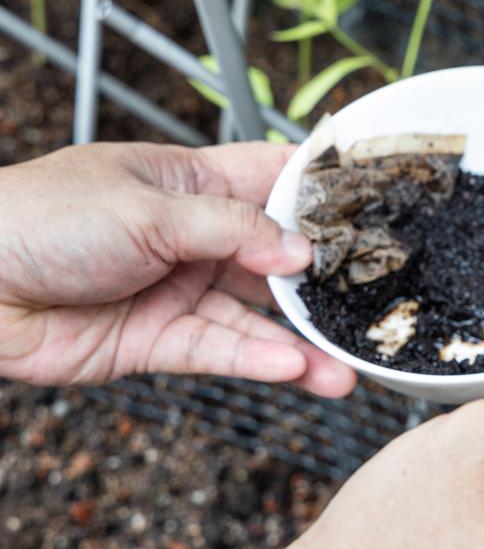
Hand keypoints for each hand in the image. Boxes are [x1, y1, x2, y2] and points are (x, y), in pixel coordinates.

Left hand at [0, 142, 354, 395]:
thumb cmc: (42, 217)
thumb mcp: (149, 209)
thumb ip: (232, 230)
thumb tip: (300, 251)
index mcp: (190, 183)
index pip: (272, 180)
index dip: (321, 193)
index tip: (375, 208)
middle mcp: (193, 238)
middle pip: (275, 258)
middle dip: (322, 282)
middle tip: (373, 303)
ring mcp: (179, 291)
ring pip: (255, 318)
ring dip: (300, 342)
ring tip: (345, 366)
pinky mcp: (158, 341)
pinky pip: (220, 351)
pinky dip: (257, 360)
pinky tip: (294, 369)